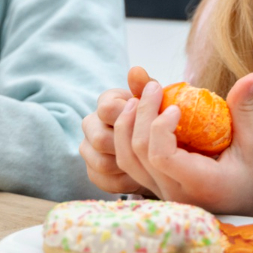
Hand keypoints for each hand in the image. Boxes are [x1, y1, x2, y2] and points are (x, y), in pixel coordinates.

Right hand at [81, 67, 154, 194]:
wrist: (164, 146)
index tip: (154, 123)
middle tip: (153, 150)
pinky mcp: (93, 172)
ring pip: (100, 162)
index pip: (107, 110)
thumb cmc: (163, 121)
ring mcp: (88, 149)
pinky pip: (102, 181)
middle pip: (100, 139)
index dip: (131, 119)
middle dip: (130, 147)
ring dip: (127, 166)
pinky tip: (142, 177)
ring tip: (149, 165)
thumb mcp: (161, 102)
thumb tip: (136, 70)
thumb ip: (148, 87)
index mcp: (107, 102)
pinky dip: (124, 181)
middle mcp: (91, 123)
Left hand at [113, 72, 252, 217]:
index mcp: (200, 184)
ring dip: (126, 126)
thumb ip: (244, 110)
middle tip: (152, 87)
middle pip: (138, 153)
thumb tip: (252, 75)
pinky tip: (136, 116)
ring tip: (136, 99)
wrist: (248, 212)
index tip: (175, 106)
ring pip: (126, 160)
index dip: (160, 127)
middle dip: (140, 114)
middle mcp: (175, 193)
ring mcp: (161, 194)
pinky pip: (129, 165)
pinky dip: (126, 138)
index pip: (162, 157)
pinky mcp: (155, 189)